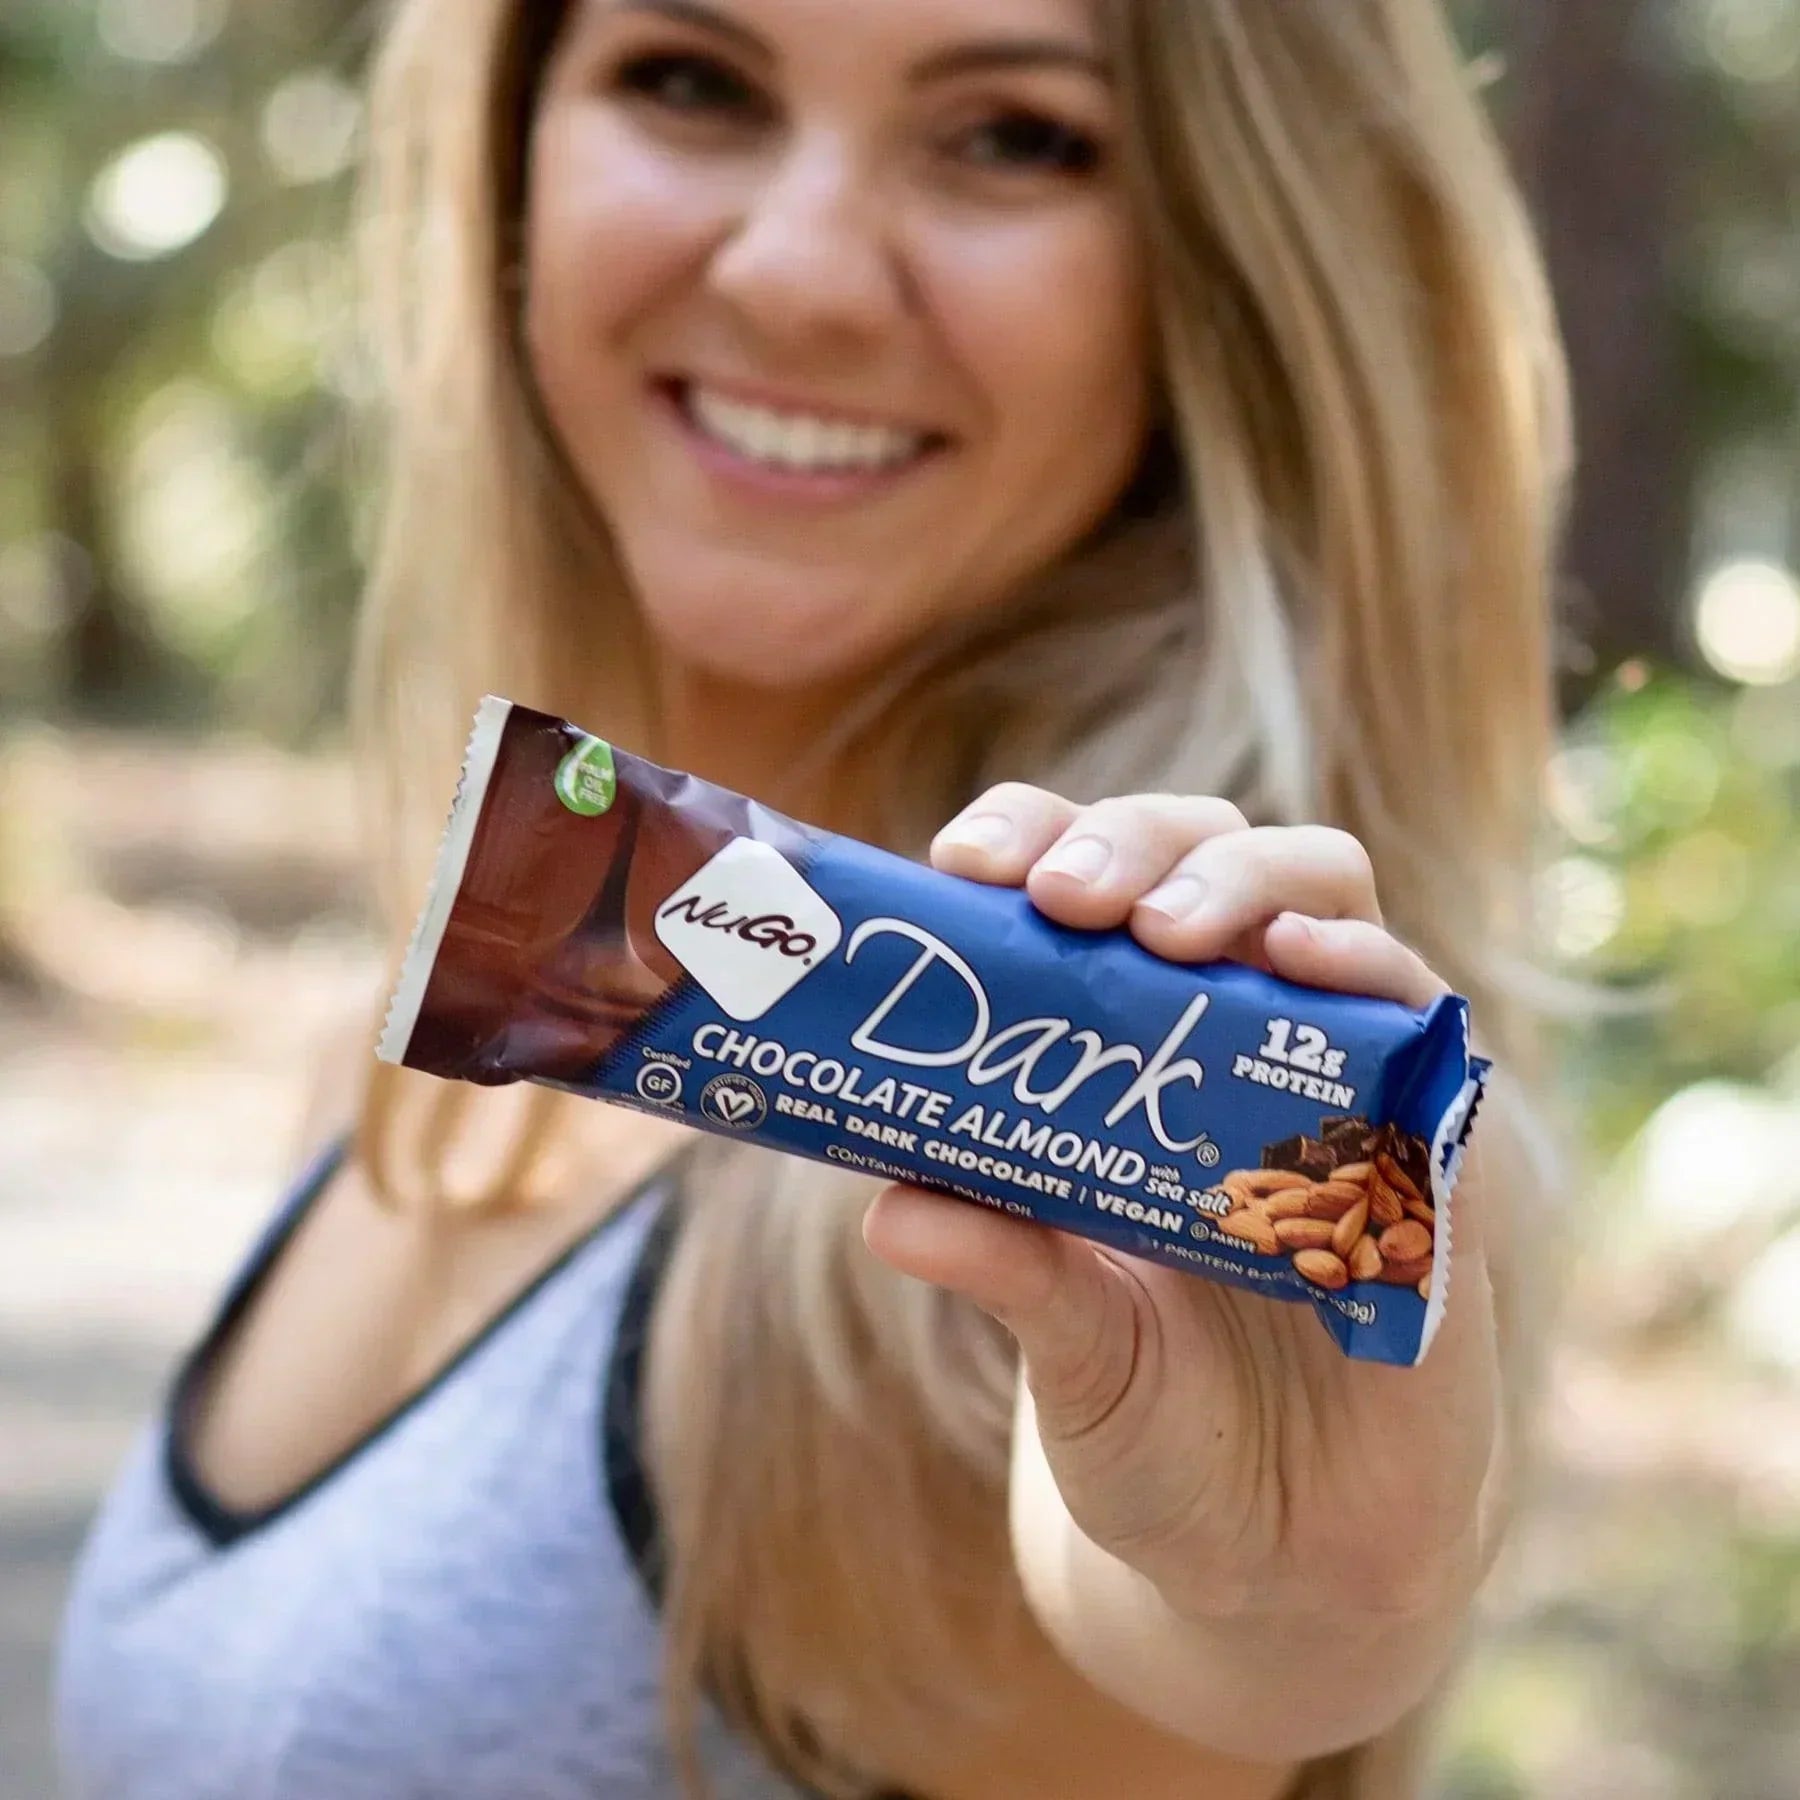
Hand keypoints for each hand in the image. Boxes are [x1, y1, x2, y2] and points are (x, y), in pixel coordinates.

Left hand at [861, 786, 1501, 1638]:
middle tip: (1068, 897)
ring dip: (1247, 887)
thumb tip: (889, 1208)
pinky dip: (1374, 977)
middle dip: (1136, 843)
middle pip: (1204, 859)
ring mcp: (1343, 1081)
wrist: (1286, 1556)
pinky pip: (1425, 1030)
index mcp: (1123, 1055)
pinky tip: (1315, 969)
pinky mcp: (1438, 1153)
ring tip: (1170, 932)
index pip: (1087, 884)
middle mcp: (1237, 1040)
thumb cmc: (1157, 1426)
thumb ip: (1003, 1268)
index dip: (1034, 838)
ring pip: (1325, 900)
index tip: (968, 862)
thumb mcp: (1066, 1344)